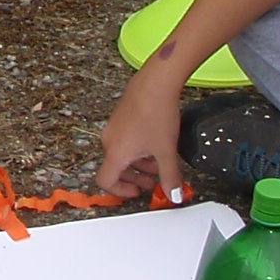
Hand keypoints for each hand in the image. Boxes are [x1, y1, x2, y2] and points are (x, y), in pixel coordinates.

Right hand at [97, 86, 186, 203]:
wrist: (155, 83)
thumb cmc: (156, 114)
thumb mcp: (166, 151)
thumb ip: (170, 177)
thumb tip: (174, 197)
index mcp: (116, 153)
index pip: (105, 181)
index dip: (120, 191)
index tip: (138, 191)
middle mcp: (109, 141)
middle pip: (116, 168)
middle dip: (135, 178)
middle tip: (153, 181)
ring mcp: (113, 127)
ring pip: (122, 154)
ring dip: (139, 163)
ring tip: (160, 161)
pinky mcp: (120, 117)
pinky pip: (124, 140)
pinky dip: (138, 148)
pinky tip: (157, 142)